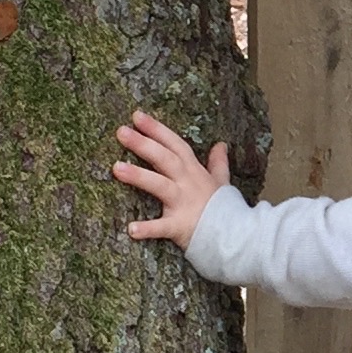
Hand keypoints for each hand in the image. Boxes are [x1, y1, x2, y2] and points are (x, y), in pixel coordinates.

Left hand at [113, 111, 231, 245]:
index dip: (157, 129)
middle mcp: (187, 183)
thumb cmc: (225, 210)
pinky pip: (161, 228)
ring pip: (160, 185)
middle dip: (143, 144)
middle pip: (164, 158)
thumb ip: (218, 163)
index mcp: (194, 172)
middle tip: (121, 131)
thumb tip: (221, 144)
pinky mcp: (179, 226)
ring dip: (139, 176)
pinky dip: (147, 229)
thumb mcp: (222, 182)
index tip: (137, 116)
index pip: (175, 145)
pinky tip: (131, 229)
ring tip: (116, 168)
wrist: (236, 236)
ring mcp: (183, 204)